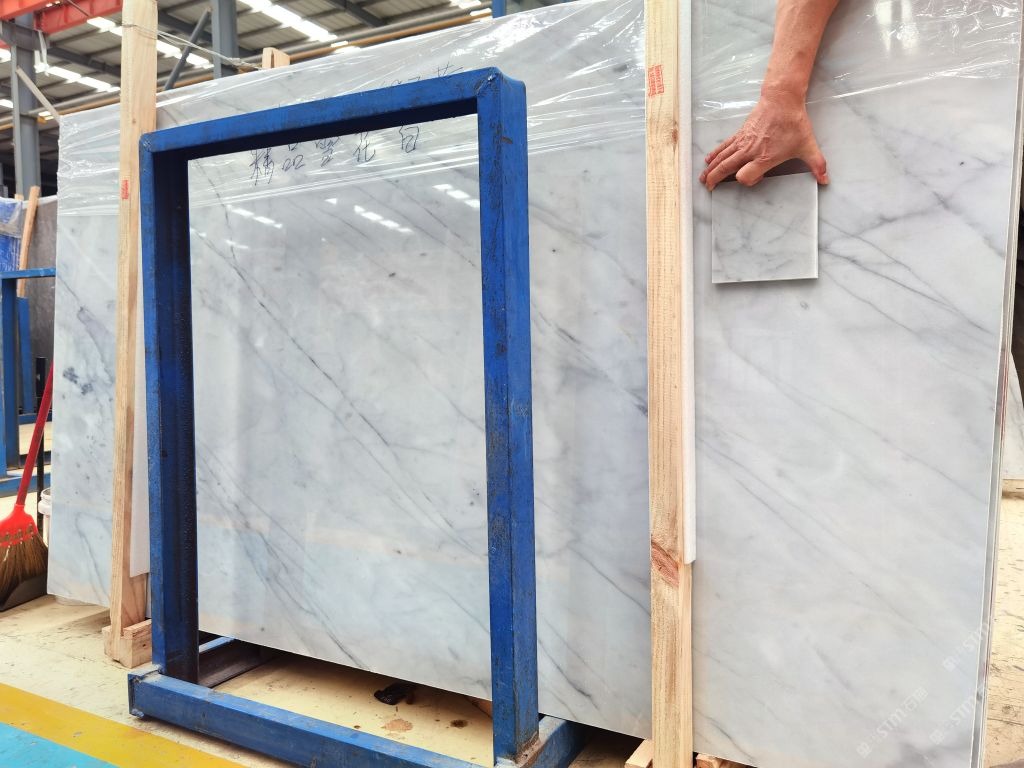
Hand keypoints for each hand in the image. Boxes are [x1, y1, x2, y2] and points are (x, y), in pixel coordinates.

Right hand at [700, 92, 828, 190]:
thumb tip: (826, 180)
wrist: (782, 99)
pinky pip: (723, 146)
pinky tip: (708, 160)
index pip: (745, 177)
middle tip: (709, 188)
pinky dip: (714, 154)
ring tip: (703, 179)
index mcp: (764, 157)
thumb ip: (817, 164)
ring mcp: (742, 142)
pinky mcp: (739, 134)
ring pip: (722, 158)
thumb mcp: (808, 145)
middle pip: (726, 168)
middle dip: (716, 179)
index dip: (748, 181)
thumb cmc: (794, 123)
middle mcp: (750, 151)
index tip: (755, 178)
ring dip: (711, 169)